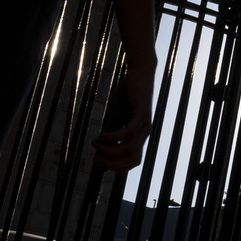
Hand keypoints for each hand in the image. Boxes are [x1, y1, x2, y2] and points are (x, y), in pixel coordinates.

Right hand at [92, 58, 154, 172]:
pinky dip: (112, 137)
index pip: (133, 161)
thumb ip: (111, 132)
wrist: (139, 73)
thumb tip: (100, 150)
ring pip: (128, 148)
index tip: (100, 162)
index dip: (117, 167)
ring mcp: (145, 125)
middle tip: (95, 158)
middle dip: (111, 163)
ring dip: (109, 151)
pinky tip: (101, 135)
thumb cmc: (126, 95)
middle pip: (131, 159)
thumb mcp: (115, 117)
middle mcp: (144, 133)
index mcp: (140, 136)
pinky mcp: (141, 114)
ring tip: (95, 144)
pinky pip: (127, 133)